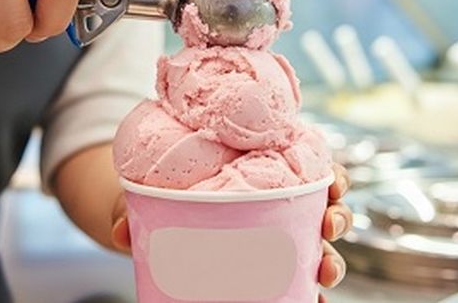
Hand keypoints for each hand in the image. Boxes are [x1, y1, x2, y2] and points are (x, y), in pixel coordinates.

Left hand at [108, 162, 352, 301]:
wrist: (148, 217)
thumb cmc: (162, 192)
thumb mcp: (149, 194)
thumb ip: (136, 210)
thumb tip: (120, 233)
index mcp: (264, 172)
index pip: (312, 167)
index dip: (332, 175)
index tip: (334, 182)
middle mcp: (279, 205)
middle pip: (325, 209)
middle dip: (337, 218)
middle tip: (328, 226)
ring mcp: (277, 239)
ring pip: (319, 248)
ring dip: (333, 260)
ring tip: (326, 272)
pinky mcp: (269, 269)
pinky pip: (298, 282)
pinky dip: (310, 294)